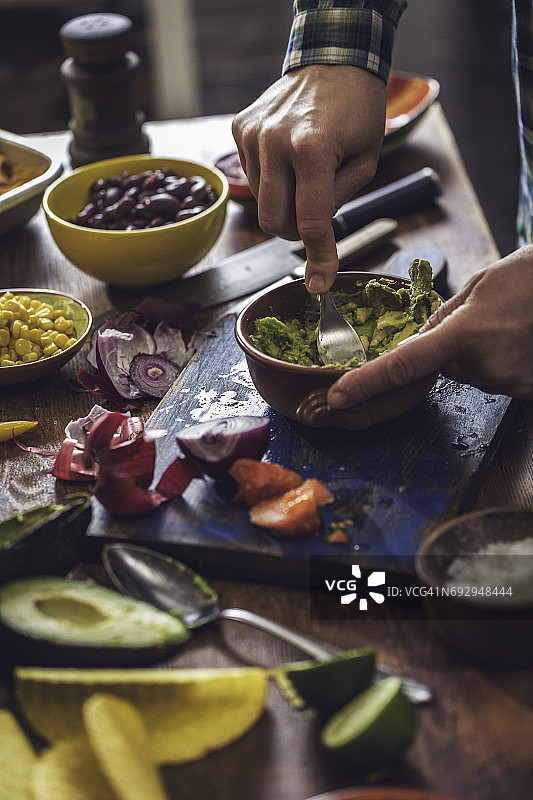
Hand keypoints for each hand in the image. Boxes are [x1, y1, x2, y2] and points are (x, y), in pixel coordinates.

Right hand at [232, 65, 385, 292]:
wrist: (333, 59)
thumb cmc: (356, 112)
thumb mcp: (366, 161)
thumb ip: (339, 203)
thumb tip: (315, 241)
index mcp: (311, 149)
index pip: (311, 221)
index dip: (319, 257)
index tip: (319, 283)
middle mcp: (274, 142)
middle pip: (274, 221)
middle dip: (296, 231)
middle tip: (314, 217)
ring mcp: (252, 135)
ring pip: (261, 203)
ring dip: (285, 202)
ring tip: (305, 173)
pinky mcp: (239, 129)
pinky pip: (251, 178)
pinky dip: (272, 179)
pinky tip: (287, 157)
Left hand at [328, 246, 532, 409]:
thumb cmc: (529, 277)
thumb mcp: (474, 288)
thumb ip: (439, 319)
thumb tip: (415, 341)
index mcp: (463, 334)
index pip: (402, 365)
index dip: (366, 384)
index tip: (339, 397)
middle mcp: (483, 365)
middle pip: (443, 367)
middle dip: (450, 348)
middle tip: (483, 320)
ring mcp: (507, 382)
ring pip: (471, 374)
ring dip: (478, 355)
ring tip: (508, 326)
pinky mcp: (526, 391)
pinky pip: (496, 379)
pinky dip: (501, 363)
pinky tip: (518, 341)